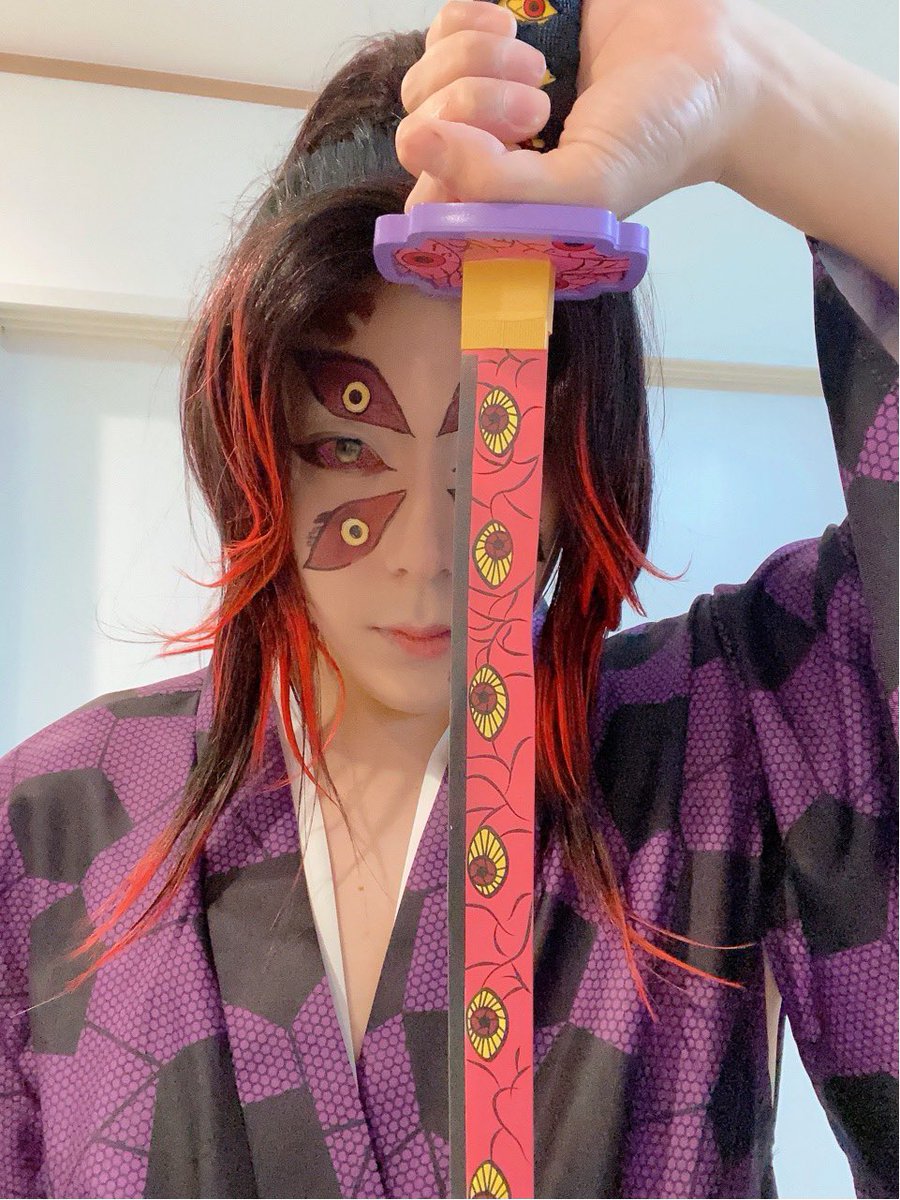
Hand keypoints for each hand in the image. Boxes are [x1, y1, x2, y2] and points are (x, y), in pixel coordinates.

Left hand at [396, 0, 763, 216]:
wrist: (714, 57)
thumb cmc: (657, 137)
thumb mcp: (584, 186)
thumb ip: (499, 187)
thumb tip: (420, 140)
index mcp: (502, 204)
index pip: (428, 195)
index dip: (452, 168)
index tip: (512, 148)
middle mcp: (486, 152)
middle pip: (418, 127)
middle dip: (472, 106)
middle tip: (539, 104)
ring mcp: (486, 91)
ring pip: (424, 73)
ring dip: (475, 60)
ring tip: (537, 66)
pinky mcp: (496, 32)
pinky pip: (444, 23)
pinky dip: (473, 18)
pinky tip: (520, 27)